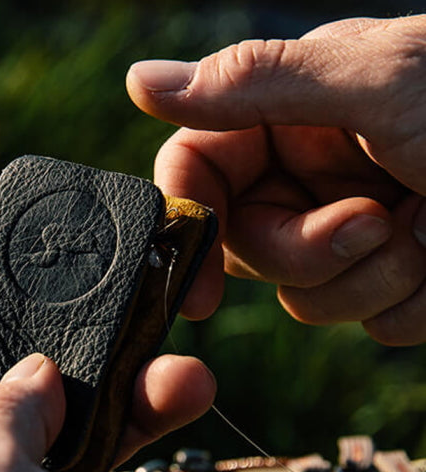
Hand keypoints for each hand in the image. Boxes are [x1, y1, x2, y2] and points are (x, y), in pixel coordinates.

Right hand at [127, 16, 425, 344]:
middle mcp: (309, 175)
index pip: (196, 173)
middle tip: (373, 222)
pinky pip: (365, 321)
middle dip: (308, 252)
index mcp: (289, 115)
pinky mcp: (390, 277)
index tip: (198, 291)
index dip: (188, 229)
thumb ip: (251, 85)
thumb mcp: (372, 83)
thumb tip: (138, 84)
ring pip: (303, 297)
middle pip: (246, 249)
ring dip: (371, 280)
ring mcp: (348, 230)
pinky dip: (412, 303)